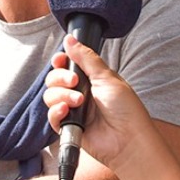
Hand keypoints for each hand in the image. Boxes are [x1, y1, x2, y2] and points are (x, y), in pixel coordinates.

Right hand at [43, 34, 159, 171]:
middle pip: (54, 79)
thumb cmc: (125, 109)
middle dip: (61, 78)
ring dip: (61, 95)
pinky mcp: (68, 127)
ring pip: (50, 96)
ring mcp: (73, 110)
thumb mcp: (106, 76)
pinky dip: (56, 112)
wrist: (128, 139)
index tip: (61, 60)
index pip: (66, 66)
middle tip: (75, 82)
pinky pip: (51, 116)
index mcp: (90, 79)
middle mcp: (79, 93)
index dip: (60, 62)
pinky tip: (67, 111)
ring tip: (79, 102)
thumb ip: (86, 58)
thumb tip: (70, 39)